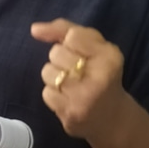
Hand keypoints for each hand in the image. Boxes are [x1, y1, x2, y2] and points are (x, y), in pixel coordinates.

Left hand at [31, 18, 127, 144]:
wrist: (113, 118)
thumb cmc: (100, 74)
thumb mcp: (94, 46)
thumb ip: (66, 29)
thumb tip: (34, 29)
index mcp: (109, 57)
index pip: (72, 35)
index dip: (69, 41)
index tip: (79, 52)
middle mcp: (99, 77)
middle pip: (56, 52)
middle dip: (61, 59)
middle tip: (77, 71)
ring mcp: (83, 99)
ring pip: (47, 72)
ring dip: (55, 76)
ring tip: (71, 84)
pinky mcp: (70, 115)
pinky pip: (46, 93)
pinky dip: (53, 94)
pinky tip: (68, 98)